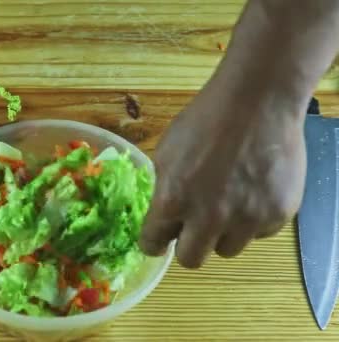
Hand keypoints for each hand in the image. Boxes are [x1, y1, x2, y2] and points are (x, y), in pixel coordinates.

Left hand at [137, 77, 306, 267]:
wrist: (256, 101)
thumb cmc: (204, 120)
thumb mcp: (167, 152)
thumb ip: (164, 189)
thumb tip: (163, 213)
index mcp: (173, 200)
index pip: (153, 244)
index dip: (154, 242)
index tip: (158, 240)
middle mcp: (209, 218)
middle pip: (191, 260)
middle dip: (187, 245)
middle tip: (193, 228)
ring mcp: (246, 219)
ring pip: (227, 249)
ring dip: (222, 233)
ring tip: (228, 203)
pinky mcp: (277, 215)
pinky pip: (258, 233)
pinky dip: (252, 220)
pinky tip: (253, 191)